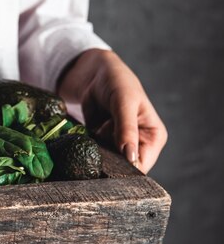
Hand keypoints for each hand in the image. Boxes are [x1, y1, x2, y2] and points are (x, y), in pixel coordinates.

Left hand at [57, 49, 166, 172]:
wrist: (94, 74)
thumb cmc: (117, 82)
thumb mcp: (124, 104)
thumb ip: (127, 131)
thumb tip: (131, 158)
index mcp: (153, 137)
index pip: (142, 165)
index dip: (127, 169)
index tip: (110, 162)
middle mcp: (138, 144)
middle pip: (123, 166)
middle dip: (110, 158)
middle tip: (102, 140)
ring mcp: (118, 144)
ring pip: (107, 160)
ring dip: (98, 149)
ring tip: (100, 127)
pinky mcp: (102, 142)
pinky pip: (94, 152)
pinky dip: (89, 145)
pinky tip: (91, 131)